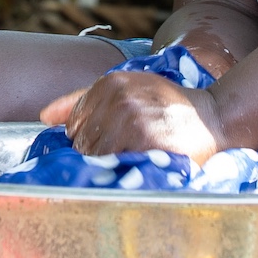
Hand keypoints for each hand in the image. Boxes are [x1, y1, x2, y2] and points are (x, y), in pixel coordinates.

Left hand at [39, 71, 226, 165]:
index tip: (111, 146)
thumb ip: (82, 101)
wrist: (212, 116)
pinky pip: (118, 167)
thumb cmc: (166, 105)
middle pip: (83, 145)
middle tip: (125, 157)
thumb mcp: (126, 89)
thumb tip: (45, 118)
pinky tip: (140, 167)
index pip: (74, 127)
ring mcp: (132, 120)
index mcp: (110, 84)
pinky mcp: (147, 141)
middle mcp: (118, 99)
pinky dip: (124, 173)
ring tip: (135, 162)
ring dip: (112, 168)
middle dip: (99, 157)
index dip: (89, 143)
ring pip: (97, 159)